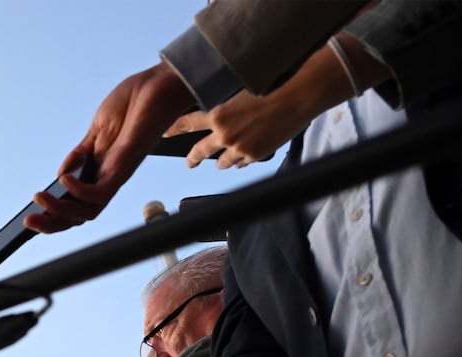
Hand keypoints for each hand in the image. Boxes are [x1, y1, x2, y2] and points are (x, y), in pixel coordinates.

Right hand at [25, 61, 194, 234]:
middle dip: (51, 223)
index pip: (76, 204)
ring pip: (88, 211)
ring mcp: (118, 172)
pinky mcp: (126, 164)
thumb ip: (80, 153)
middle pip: (79, 215)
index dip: (54, 214)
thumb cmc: (134, 102)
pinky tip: (65, 179)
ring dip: (60, 210)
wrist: (159, 81)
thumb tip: (61, 174)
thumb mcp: (97, 129)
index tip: (32, 215)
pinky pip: (101, 192)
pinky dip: (79, 191)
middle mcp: (110, 176)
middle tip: (29, 221)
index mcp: (101, 169)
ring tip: (41, 198)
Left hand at [168, 91, 302, 169]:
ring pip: (221, 161)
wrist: (298, 96)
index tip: (163, 133)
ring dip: (221, 161)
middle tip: (190, 162)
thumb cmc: (273, 86)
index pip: (186, 123)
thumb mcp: (240, 92)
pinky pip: (241, 163)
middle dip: (193, 158)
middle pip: (200, 151)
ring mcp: (238, 147)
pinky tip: (242, 158)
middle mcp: (224, 134)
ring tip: (221, 162)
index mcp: (218, 114)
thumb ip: (225, 106)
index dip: (173, 129)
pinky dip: (240, 161)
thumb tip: (217, 113)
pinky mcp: (254, 155)